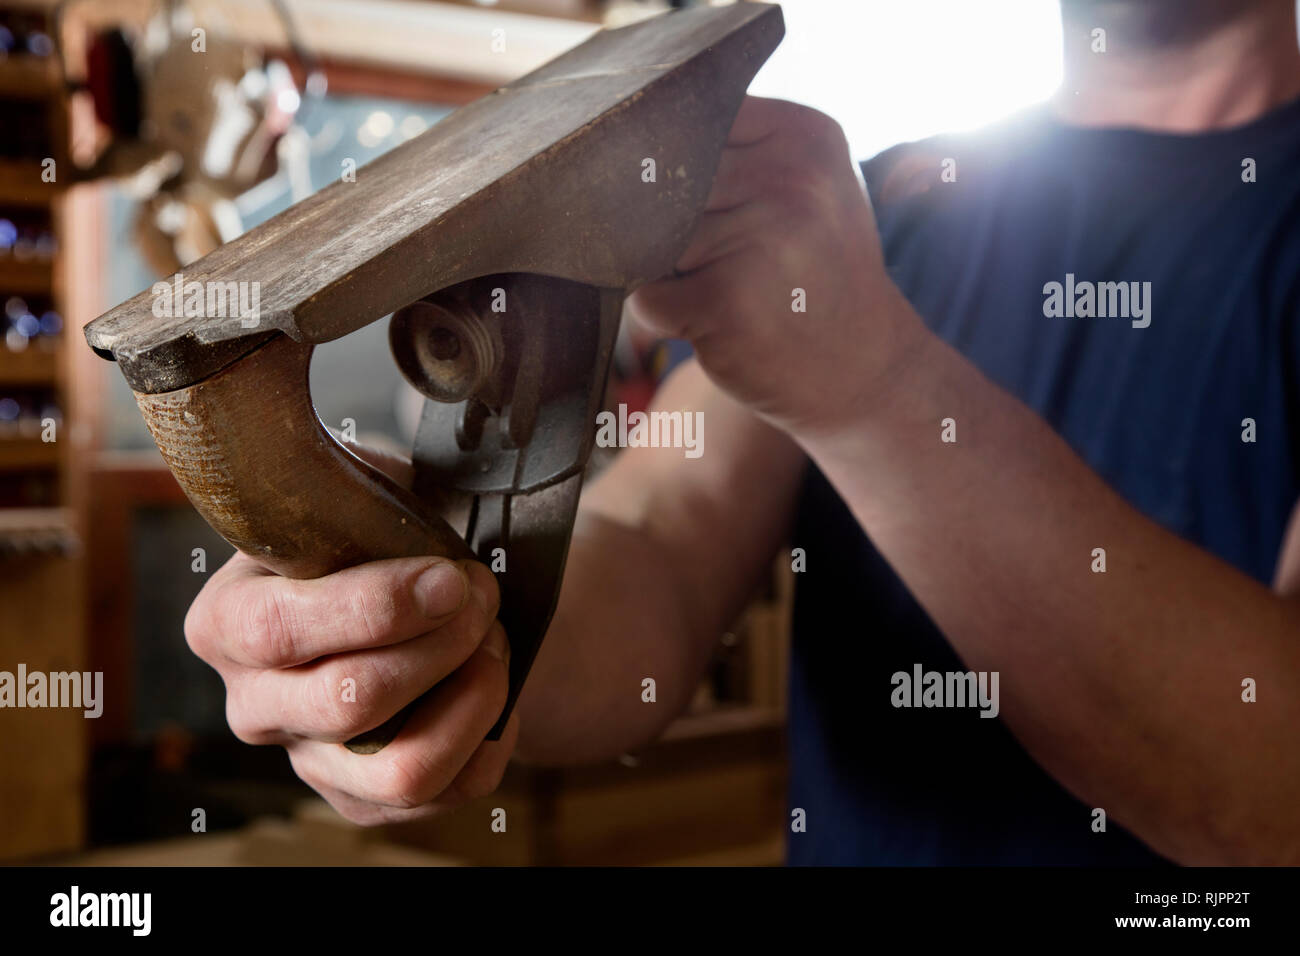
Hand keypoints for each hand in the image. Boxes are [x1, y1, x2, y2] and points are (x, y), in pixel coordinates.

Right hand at [184, 447, 516, 824]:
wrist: (411, 604)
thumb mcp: (355, 492)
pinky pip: (444, 792)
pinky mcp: (365, 800)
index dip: (376, 607)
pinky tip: (494, 687)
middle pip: (350, 700)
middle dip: (441, 644)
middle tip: (482, 596)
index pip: (279, 630)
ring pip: (400, 768)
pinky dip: (490, 736)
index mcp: (229, 620)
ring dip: (472, 698)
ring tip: (494, 644)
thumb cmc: (375, 544)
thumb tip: (370, 476)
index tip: (449, 577)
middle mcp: (255, 703)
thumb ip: (353, 479)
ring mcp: (310, 761)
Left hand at [628, 96, 922, 439]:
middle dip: (668, 226)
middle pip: (663, 183)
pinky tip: (721, 323)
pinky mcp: (726, 302)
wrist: (864, 370)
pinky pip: (647, 296)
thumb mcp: (805, 188)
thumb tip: (620, 145)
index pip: (689, 122)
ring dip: (671, 274)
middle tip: (725, 261)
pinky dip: (668, 317)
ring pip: (649, 240)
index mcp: (804, 136)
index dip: (674, 166)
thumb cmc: (814, 274)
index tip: (700, 202)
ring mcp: (760, 241)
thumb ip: (734, 153)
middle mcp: (790, 180)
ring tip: (730, 291)